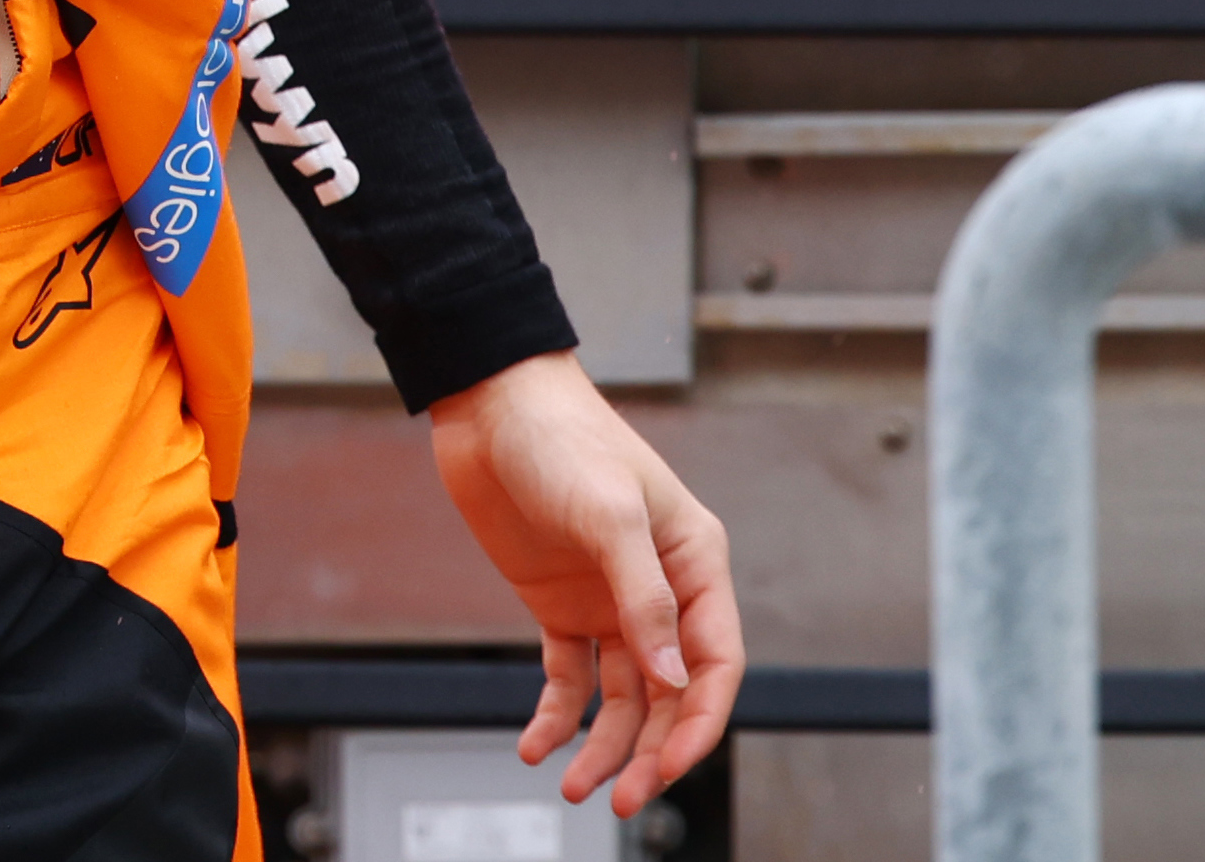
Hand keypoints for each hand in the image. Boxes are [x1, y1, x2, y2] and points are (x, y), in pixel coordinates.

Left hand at [426, 350, 742, 817]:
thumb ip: (644, 597)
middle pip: (671, 692)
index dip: (699, 723)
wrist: (490, 406)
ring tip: (575, 785)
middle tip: (620, 798)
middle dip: (650, 750)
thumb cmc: (563, 437)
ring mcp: (610, 599)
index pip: (715, 662)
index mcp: (694, 560)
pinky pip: (570, 677)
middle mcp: (660, 587)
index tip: (668, 769)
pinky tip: (538, 746)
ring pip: (622, 696)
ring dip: (604, 744)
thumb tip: (671, 678)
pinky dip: (557, 716)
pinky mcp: (562, 605)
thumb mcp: (610, 513)